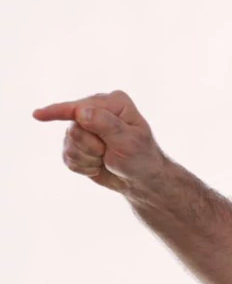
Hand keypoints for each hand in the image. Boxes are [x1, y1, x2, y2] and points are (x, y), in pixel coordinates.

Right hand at [33, 90, 166, 195]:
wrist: (140, 180)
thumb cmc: (141, 158)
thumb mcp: (129, 141)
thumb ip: (106, 124)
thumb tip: (81, 112)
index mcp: (114, 103)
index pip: (81, 108)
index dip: (60, 112)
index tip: (38, 115)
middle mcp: (97, 111)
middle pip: (74, 129)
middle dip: (90, 147)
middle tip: (108, 152)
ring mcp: (85, 127)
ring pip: (68, 144)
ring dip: (87, 158)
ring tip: (105, 159)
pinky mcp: (77, 144)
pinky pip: (67, 157)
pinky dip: (82, 166)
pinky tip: (97, 166)